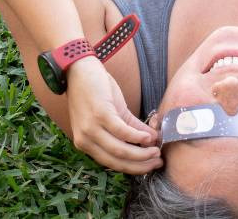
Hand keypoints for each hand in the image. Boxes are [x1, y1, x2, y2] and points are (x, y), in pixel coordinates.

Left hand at [65, 57, 162, 173]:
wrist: (79, 70)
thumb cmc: (94, 91)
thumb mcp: (113, 115)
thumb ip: (131, 129)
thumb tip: (153, 140)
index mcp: (86, 144)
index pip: (113, 164)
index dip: (135, 168)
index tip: (152, 165)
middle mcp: (85, 140)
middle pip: (117, 161)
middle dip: (141, 164)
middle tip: (158, 160)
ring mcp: (91, 128)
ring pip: (120, 150)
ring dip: (142, 153)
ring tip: (156, 149)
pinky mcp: (99, 115)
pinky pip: (122, 132)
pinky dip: (137, 136)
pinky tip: (149, 136)